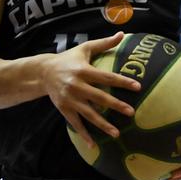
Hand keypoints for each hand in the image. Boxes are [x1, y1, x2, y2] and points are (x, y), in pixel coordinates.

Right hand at [42, 31, 139, 147]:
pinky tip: (93, 145)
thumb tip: (122, 33)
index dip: (122, 81)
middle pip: (99, 97)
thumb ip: (104, 43)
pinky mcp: (64, 108)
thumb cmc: (68, 59)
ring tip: (117, 133)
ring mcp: (70, 99)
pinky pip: (75, 124)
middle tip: (132, 112)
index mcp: (83, 70)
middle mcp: (76, 85)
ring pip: (89, 114)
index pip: (106, 77)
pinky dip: (83, 135)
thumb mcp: (84, 49)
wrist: (43, 72)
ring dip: (103, 124)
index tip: (137, 87)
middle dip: (116, 105)